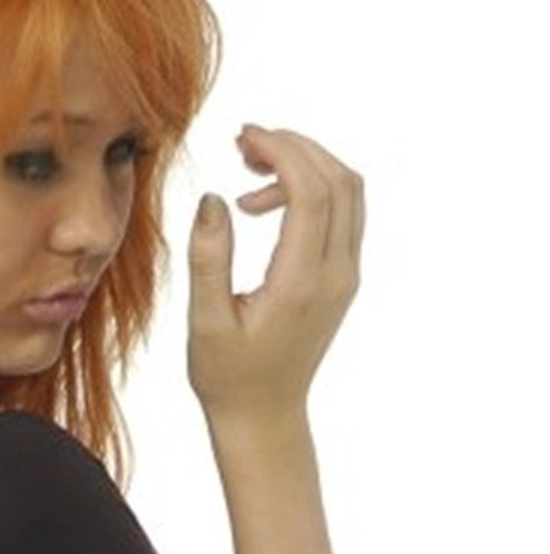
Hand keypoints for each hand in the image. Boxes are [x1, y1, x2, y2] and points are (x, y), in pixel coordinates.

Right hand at [187, 124, 364, 426]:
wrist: (264, 416)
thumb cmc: (228, 377)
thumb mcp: (206, 322)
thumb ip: (210, 258)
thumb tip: (213, 198)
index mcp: (301, 284)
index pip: (311, 191)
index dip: (281, 151)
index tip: (243, 137)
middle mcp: (335, 275)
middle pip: (338, 180)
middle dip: (295, 147)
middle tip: (244, 143)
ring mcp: (345, 276)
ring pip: (347, 192)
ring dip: (306, 165)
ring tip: (250, 170)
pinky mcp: (342, 278)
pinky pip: (341, 214)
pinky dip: (311, 190)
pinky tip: (263, 204)